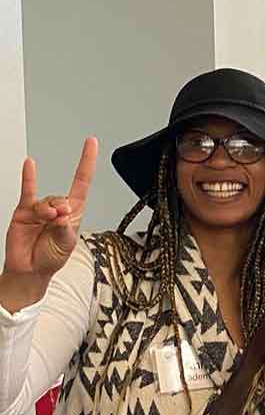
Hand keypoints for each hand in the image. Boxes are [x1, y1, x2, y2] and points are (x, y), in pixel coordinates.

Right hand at [2, 138, 97, 282]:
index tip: (91, 143)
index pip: (82, 182)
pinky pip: (27, 191)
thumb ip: (65, 228)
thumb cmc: (51, 258)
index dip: (86, 163)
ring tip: (48, 221)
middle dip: (62, 208)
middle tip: (59, 219)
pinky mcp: (24, 212)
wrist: (30, 270)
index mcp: (73, 214)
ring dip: (48, 210)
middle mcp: (57, 208)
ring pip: (46, 201)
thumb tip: (60, 213)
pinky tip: (30, 165)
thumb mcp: (66, 244)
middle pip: (63, 197)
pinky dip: (29, 178)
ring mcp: (40, 209)